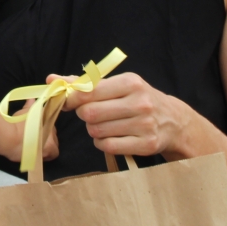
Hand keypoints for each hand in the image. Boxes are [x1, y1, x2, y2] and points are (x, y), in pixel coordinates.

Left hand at [63, 72, 195, 160]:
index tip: (67, 102)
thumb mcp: (118, 84)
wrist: (174, 121)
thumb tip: (52, 79)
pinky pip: (108, 146)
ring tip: (106, 124)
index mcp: (131, 83)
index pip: (89, 91)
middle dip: (84, 115)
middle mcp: (139, 103)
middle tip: (92, 114)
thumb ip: (85, 83)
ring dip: (94, 130)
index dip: (72, 98)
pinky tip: (112, 136)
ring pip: (96, 132)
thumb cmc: (139, 99)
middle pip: (90, 114)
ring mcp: (144, 125)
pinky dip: (103, 143)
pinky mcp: (146, 145)